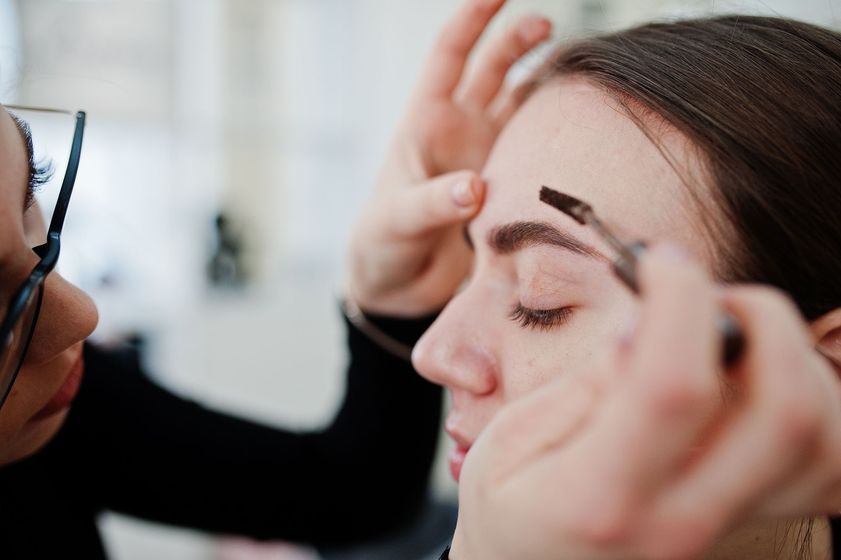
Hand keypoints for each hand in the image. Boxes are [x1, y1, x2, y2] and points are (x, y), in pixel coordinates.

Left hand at [348, 0, 550, 315]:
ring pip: (521, 103)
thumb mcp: (397, 220)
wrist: (399, 288)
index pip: (449, 55)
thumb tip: (478, 187)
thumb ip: (433, 203)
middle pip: (493, 69)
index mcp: (425, 122)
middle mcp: (460, 130)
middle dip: (517, 41)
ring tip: (576, 73)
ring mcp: (486, 156)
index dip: (472, 18)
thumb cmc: (382, 246)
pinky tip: (582, 128)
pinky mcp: (507, 186)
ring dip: (544, 82)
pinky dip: (558, 134)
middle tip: (545, 27)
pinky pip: (537, 149)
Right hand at [450, 244, 840, 559]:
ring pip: (825, 440)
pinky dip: (819, 407)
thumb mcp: (509, 439)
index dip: (680, 301)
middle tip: (708, 298)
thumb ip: (584, 386)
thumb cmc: (507, 505)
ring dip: (796, 361)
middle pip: (786, 412)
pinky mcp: (749, 524)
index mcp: (599, 496)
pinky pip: (828, 469)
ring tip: (731, 339)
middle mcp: (680, 521)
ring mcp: (725, 530)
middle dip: (764, 321)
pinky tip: (761, 381)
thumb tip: (649, 324)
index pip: (674, 385)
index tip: (659, 261)